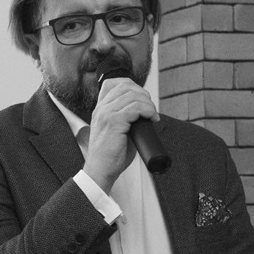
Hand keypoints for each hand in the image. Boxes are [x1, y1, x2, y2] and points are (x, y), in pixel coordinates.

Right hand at [83, 75, 156, 192]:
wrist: (101, 170)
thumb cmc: (110, 156)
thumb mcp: (115, 132)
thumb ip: (125, 120)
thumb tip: (145, 115)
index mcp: (100, 109)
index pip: (114, 83)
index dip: (133, 87)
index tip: (143, 100)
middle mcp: (101, 108)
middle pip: (126, 86)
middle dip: (143, 94)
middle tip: (151, 109)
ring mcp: (106, 114)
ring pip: (132, 95)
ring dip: (148, 104)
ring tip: (153, 115)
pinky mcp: (113, 122)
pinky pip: (135, 108)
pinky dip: (148, 111)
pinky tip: (152, 119)